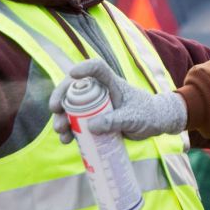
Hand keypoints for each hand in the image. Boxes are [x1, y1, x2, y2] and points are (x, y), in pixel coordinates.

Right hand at [49, 58, 186, 141]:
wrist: (154, 124)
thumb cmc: (147, 114)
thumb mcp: (133, 118)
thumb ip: (115, 121)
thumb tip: (90, 126)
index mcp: (112, 84)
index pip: (97, 68)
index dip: (84, 68)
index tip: (73, 74)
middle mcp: (100, 93)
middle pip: (74, 89)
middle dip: (61, 98)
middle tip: (55, 110)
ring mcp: (95, 107)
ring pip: (71, 109)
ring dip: (62, 118)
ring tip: (61, 131)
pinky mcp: (94, 122)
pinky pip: (77, 124)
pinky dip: (69, 131)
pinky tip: (67, 140)